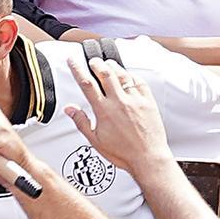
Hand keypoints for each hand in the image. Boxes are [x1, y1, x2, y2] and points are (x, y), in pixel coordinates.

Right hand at [63, 57, 170, 174]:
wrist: (148, 157)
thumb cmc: (123, 152)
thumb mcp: (95, 140)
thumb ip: (81, 121)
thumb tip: (70, 109)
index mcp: (104, 111)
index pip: (87, 83)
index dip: (78, 69)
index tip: (73, 61)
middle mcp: (120, 102)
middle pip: (105, 73)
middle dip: (96, 63)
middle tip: (92, 60)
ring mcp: (136, 100)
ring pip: (123, 75)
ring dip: (113, 66)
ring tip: (108, 64)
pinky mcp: (149, 101)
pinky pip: (139, 82)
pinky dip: (131, 76)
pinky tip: (128, 75)